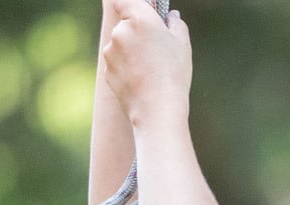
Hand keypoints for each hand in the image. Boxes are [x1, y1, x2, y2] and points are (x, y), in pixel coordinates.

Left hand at [102, 0, 191, 128]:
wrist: (157, 109)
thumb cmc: (173, 74)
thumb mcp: (182, 45)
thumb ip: (176, 24)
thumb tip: (172, 17)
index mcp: (140, 19)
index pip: (123, 0)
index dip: (130, 6)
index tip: (138, 13)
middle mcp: (120, 31)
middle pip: (125, 24)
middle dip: (136, 32)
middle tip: (154, 48)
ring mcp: (110, 51)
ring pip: (120, 44)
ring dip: (130, 51)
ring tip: (150, 69)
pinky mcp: (106, 69)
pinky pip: (117, 62)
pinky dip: (126, 67)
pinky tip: (141, 80)